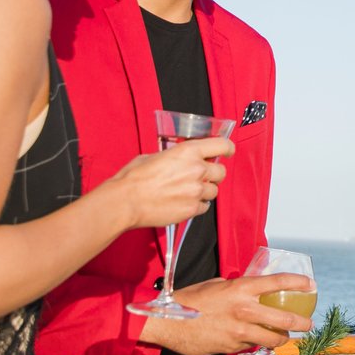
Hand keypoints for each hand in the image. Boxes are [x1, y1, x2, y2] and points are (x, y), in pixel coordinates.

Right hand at [108, 137, 232, 230]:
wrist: (126, 201)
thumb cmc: (135, 177)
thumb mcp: (154, 155)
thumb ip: (175, 157)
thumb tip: (181, 160)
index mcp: (188, 152)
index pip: (222, 145)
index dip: (228, 148)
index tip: (228, 152)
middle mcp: (197, 170)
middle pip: (221, 172)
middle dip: (213, 174)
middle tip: (201, 177)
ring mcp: (196, 191)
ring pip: (214, 191)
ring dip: (204, 191)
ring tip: (187, 192)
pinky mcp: (192, 209)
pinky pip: (204, 207)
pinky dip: (197, 205)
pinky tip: (183, 203)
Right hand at [138, 274, 312, 354]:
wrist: (169, 323)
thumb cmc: (190, 300)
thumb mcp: (216, 285)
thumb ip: (236, 287)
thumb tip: (250, 290)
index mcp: (241, 288)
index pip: (279, 282)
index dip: (299, 282)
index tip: (311, 285)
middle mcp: (245, 310)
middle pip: (285, 318)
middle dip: (302, 323)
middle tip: (309, 324)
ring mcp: (240, 332)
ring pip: (273, 339)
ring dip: (283, 339)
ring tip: (287, 338)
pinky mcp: (233, 348)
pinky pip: (252, 346)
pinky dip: (257, 344)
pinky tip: (257, 341)